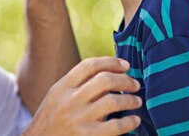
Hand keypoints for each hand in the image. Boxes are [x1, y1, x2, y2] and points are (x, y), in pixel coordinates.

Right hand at [23, 57, 141, 135]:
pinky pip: (115, 126)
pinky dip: (129, 122)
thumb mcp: (56, 97)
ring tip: (137, 101)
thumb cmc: (51, 120)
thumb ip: (77, 85)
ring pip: (113, 101)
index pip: (89, 65)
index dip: (111, 62)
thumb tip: (108, 73)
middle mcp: (70, 101)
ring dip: (130, 99)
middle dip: (125, 80)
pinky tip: (134, 120)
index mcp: (62, 87)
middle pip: (105, 80)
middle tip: (135, 84)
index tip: (125, 65)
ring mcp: (78, 119)